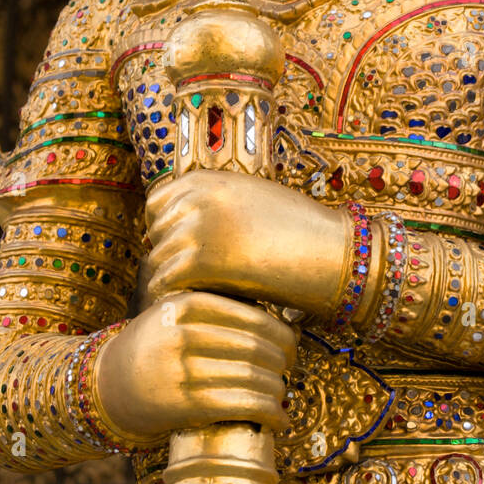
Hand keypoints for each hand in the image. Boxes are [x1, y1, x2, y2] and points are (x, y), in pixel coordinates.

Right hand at [94, 291, 296, 439]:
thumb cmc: (156, 346)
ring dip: (279, 391)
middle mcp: (186, 333)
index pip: (256, 317)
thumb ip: (220, 308)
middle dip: (283, 364)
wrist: (108, 384)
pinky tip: (279, 420)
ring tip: (282, 397)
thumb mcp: (178, 312)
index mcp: (189, 304)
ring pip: (255, 377)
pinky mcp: (186, 404)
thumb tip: (285, 323)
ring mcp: (184, 369)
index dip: (283, 336)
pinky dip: (271, 414)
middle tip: (288, 372)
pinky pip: (243, 405)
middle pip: (259, 348)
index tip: (291, 347)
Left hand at [145, 170, 350, 315]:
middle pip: (155, 234)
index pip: (157, 204)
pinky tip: (205, 304)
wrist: (329, 252)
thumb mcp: (249, 199)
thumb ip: (213, 205)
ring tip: (208, 292)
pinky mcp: (200, 262)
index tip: (187, 250)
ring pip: (158, 262)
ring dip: (177, 280)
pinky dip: (179, 299)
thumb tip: (180, 226)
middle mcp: (195, 198)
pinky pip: (164, 286)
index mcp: (206, 179)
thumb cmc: (297, 229)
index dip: (169, 230)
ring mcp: (195, 228)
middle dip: (172, 256)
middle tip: (199, 278)